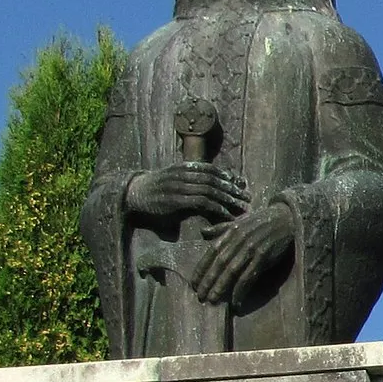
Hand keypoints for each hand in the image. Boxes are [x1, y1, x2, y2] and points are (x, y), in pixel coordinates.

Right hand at [126, 163, 248, 223]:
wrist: (135, 193)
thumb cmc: (159, 186)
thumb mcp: (175, 177)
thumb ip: (193, 178)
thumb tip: (216, 182)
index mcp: (184, 166)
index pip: (211, 169)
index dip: (227, 176)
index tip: (241, 184)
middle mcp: (182, 174)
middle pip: (214, 180)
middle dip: (232, 189)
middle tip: (247, 197)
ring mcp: (178, 187)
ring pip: (210, 191)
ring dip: (228, 199)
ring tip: (240, 207)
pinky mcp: (176, 201)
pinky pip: (201, 203)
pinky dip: (216, 208)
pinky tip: (226, 215)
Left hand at [193, 202, 296, 304]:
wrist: (286, 218)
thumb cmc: (262, 221)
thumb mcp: (240, 221)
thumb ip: (221, 228)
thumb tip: (203, 232)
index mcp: (231, 232)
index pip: (211, 252)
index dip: (201, 268)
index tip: (193, 283)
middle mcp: (239, 240)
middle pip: (219, 264)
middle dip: (208, 281)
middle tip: (200, 296)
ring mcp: (252, 249)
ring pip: (232, 271)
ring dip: (221, 287)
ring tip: (212, 300)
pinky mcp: (264, 257)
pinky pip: (249, 276)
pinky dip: (241, 290)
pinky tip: (235, 301)